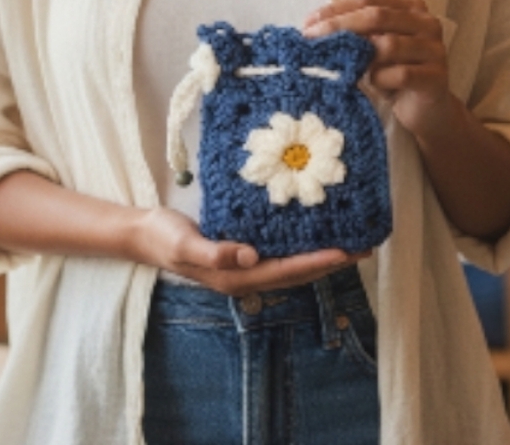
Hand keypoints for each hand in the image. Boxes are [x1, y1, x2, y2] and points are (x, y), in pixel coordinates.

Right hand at [132, 206, 368, 295]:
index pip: (286, 271)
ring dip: (321, 254)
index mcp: (236, 277)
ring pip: (292, 264)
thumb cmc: (164, 236)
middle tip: (364, 247)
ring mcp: (245, 265)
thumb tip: (251, 257)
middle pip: (297, 272)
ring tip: (350, 241)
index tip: (345, 251)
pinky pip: (280, 251)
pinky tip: (313, 232)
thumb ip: (216, 252)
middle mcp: (246, 275)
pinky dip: (301, 244)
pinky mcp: (242, 251)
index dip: (317, 262)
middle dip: (331, 261)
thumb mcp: (186, 243)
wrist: (145, 234)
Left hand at [304, 0, 453, 140]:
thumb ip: (353, 33)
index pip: (367, 1)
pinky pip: (401, 74)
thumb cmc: (393, 76)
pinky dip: (380, 79)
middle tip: (311, 40)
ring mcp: (434, 49)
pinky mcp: (436, 77)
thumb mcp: (372, 50)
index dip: (335, 10)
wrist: (427, 112)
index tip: (307, 23)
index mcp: (410, 8)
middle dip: (339, 27)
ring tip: (342, 68)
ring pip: (389, 45)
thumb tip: (309, 28)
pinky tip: (372, 84)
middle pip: (376, 17)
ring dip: (360, 57)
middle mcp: (426, 23)